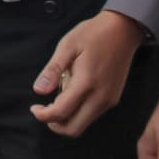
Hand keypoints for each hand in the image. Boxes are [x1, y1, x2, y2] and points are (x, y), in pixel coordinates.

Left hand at [30, 9, 146, 136]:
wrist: (123, 30)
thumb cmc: (92, 34)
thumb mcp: (67, 46)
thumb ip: (53, 70)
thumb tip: (38, 91)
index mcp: (86, 83)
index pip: (61, 113)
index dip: (43, 116)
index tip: (34, 108)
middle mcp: (100, 97)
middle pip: (74, 129)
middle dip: (55, 124)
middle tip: (44, 109)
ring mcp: (109, 100)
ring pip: (83, 124)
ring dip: (67, 118)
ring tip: (60, 94)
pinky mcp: (113, 99)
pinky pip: (92, 115)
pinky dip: (78, 112)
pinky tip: (73, 92)